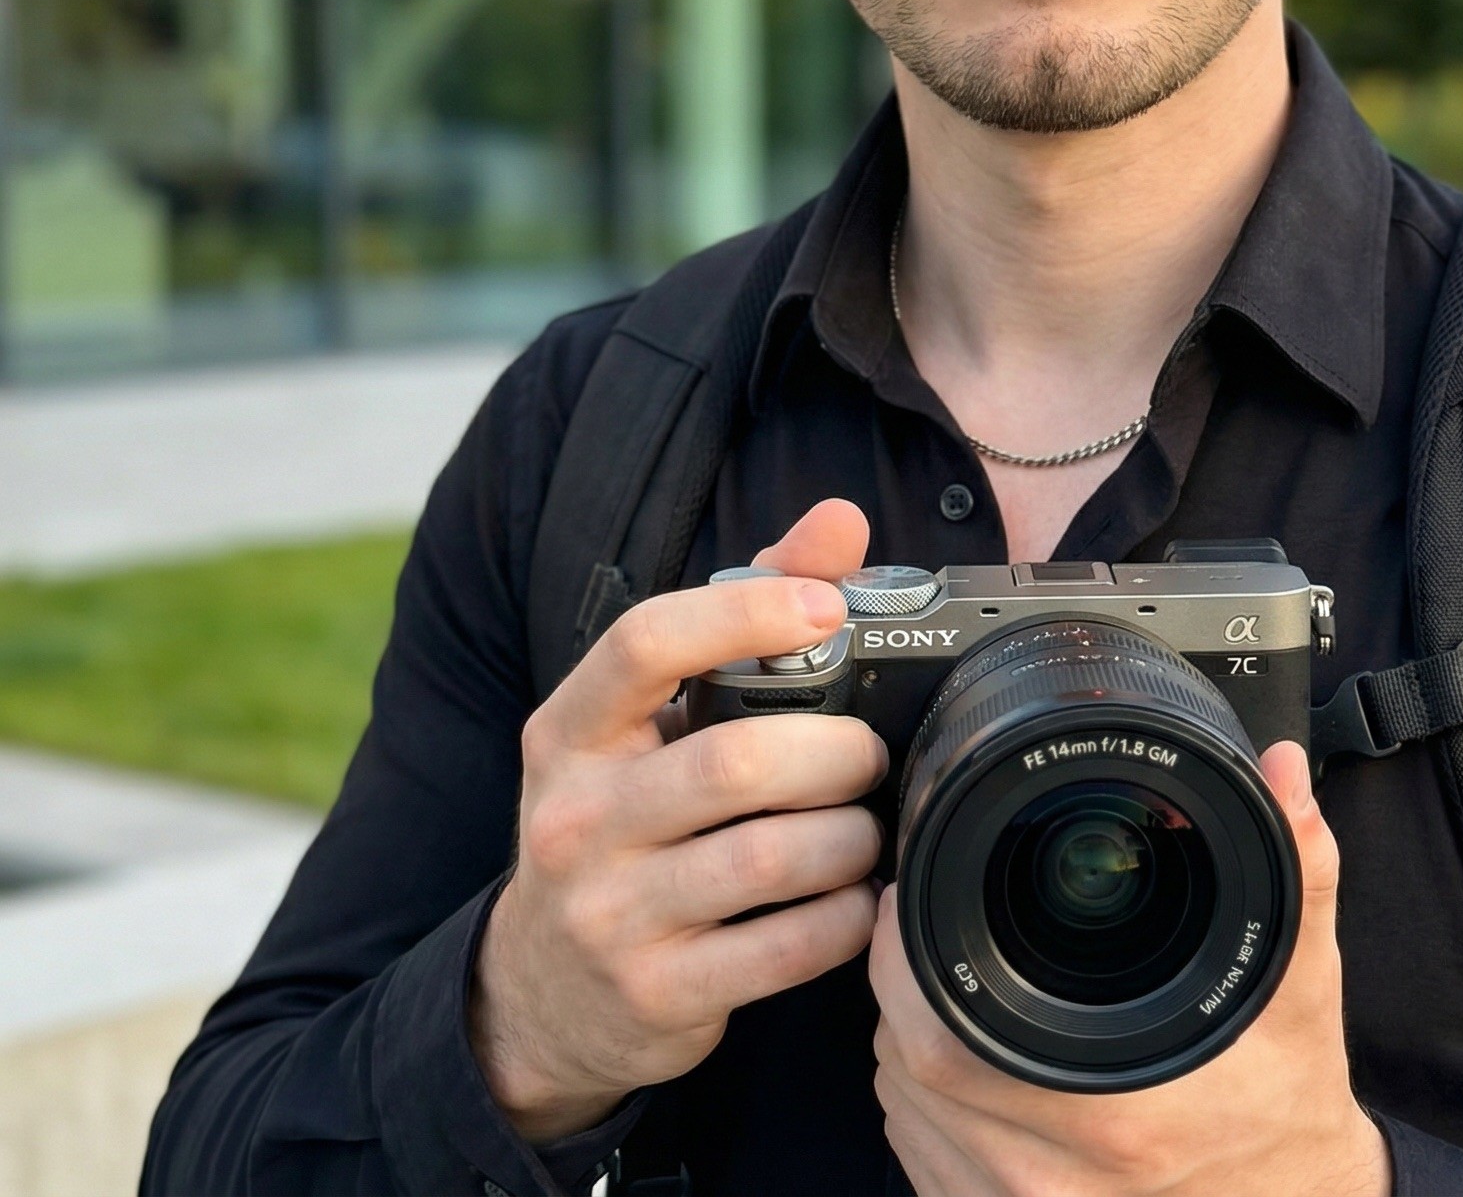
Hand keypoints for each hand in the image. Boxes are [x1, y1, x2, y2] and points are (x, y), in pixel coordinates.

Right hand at [470, 499, 887, 1142]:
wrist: (538, 991)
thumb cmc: (618, 816)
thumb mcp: (647, 717)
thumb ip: (742, 612)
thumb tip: (839, 523)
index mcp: (570, 730)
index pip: (645, 643)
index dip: (746, 612)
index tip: (827, 608)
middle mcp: (575, 817)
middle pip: (735, 761)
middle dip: (836, 751)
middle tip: (870, 752)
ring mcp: (609, 913)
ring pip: (768, 856)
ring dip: (849, 837)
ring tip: (867, 824)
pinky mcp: (657, 994)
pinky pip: (784, 949)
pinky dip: (844, 917)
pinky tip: (854, 898)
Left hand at [871, 740, 1390, 1196]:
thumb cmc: (1290, 1104)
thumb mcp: (1301, 986)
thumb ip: (1296, 871)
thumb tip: (1278, 771)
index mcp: (1119, 1110)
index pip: (946, 1037)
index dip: (908, 956)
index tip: (916, 892)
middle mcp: (1059, 1176)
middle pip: (909, 1068)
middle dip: (902, 978)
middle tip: (918, 916)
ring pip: (906, 1110)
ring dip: (908, 1035)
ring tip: (944, 974)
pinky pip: (922, 1157)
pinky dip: (921, 1099)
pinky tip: (955, 1056)